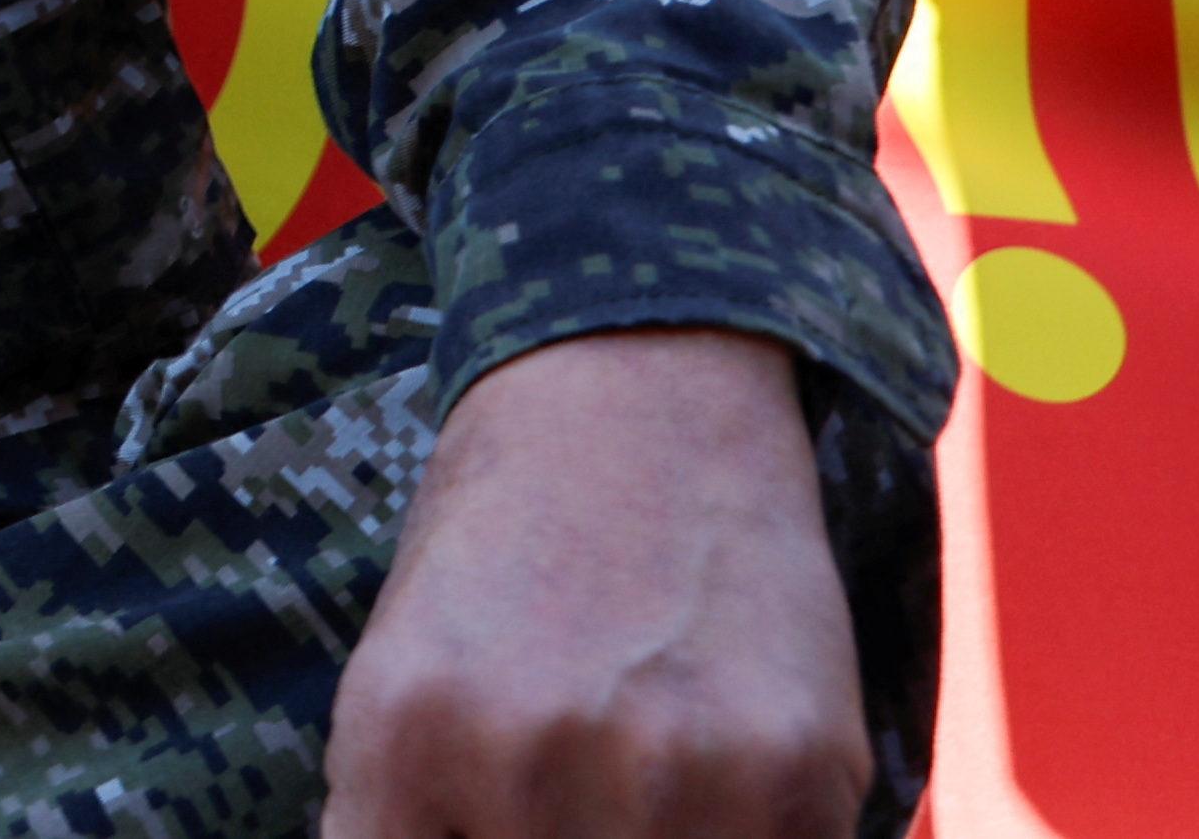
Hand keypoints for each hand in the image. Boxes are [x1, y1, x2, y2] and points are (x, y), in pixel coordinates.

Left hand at [320, 327, 870, 838]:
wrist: (638, 402)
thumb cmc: (503, 552)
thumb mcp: (398, 679)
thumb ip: (403, 816)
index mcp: (404, 733)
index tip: (481, 812)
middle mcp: (527, 757)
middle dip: (545, 832)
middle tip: (567, 772)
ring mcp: (671, 772)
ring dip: (653, 836)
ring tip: (639, 758)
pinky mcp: (800, 774)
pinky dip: (741, 834)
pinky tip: (721, 769)